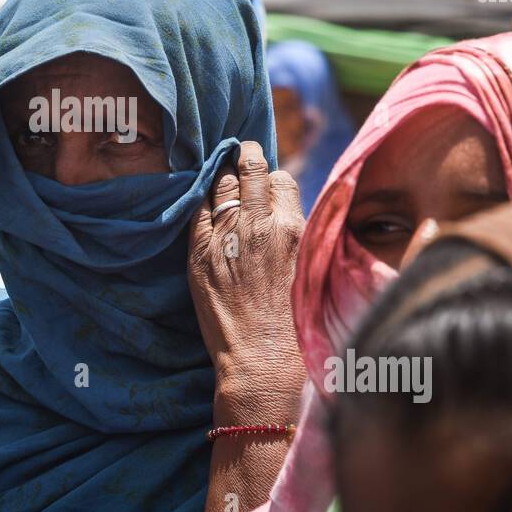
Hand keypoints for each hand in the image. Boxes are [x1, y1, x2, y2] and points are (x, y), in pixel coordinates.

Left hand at [188, 140, 305, 422]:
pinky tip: (202, 196)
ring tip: (223, 167)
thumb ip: (305, 239)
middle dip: (248, 157)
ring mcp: (226, 237)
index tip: (271, 180)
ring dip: (224, 174)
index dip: (276, 179)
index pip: (283, 181)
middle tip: (244, 150)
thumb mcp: (314, 272)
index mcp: (294, 228)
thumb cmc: (297, 327)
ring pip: (222, 186)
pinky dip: (201, 199)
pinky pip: (197, 211)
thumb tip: (298, 220)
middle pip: (252, 172)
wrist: (262, 361)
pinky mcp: (199, 254)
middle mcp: (259, 224)